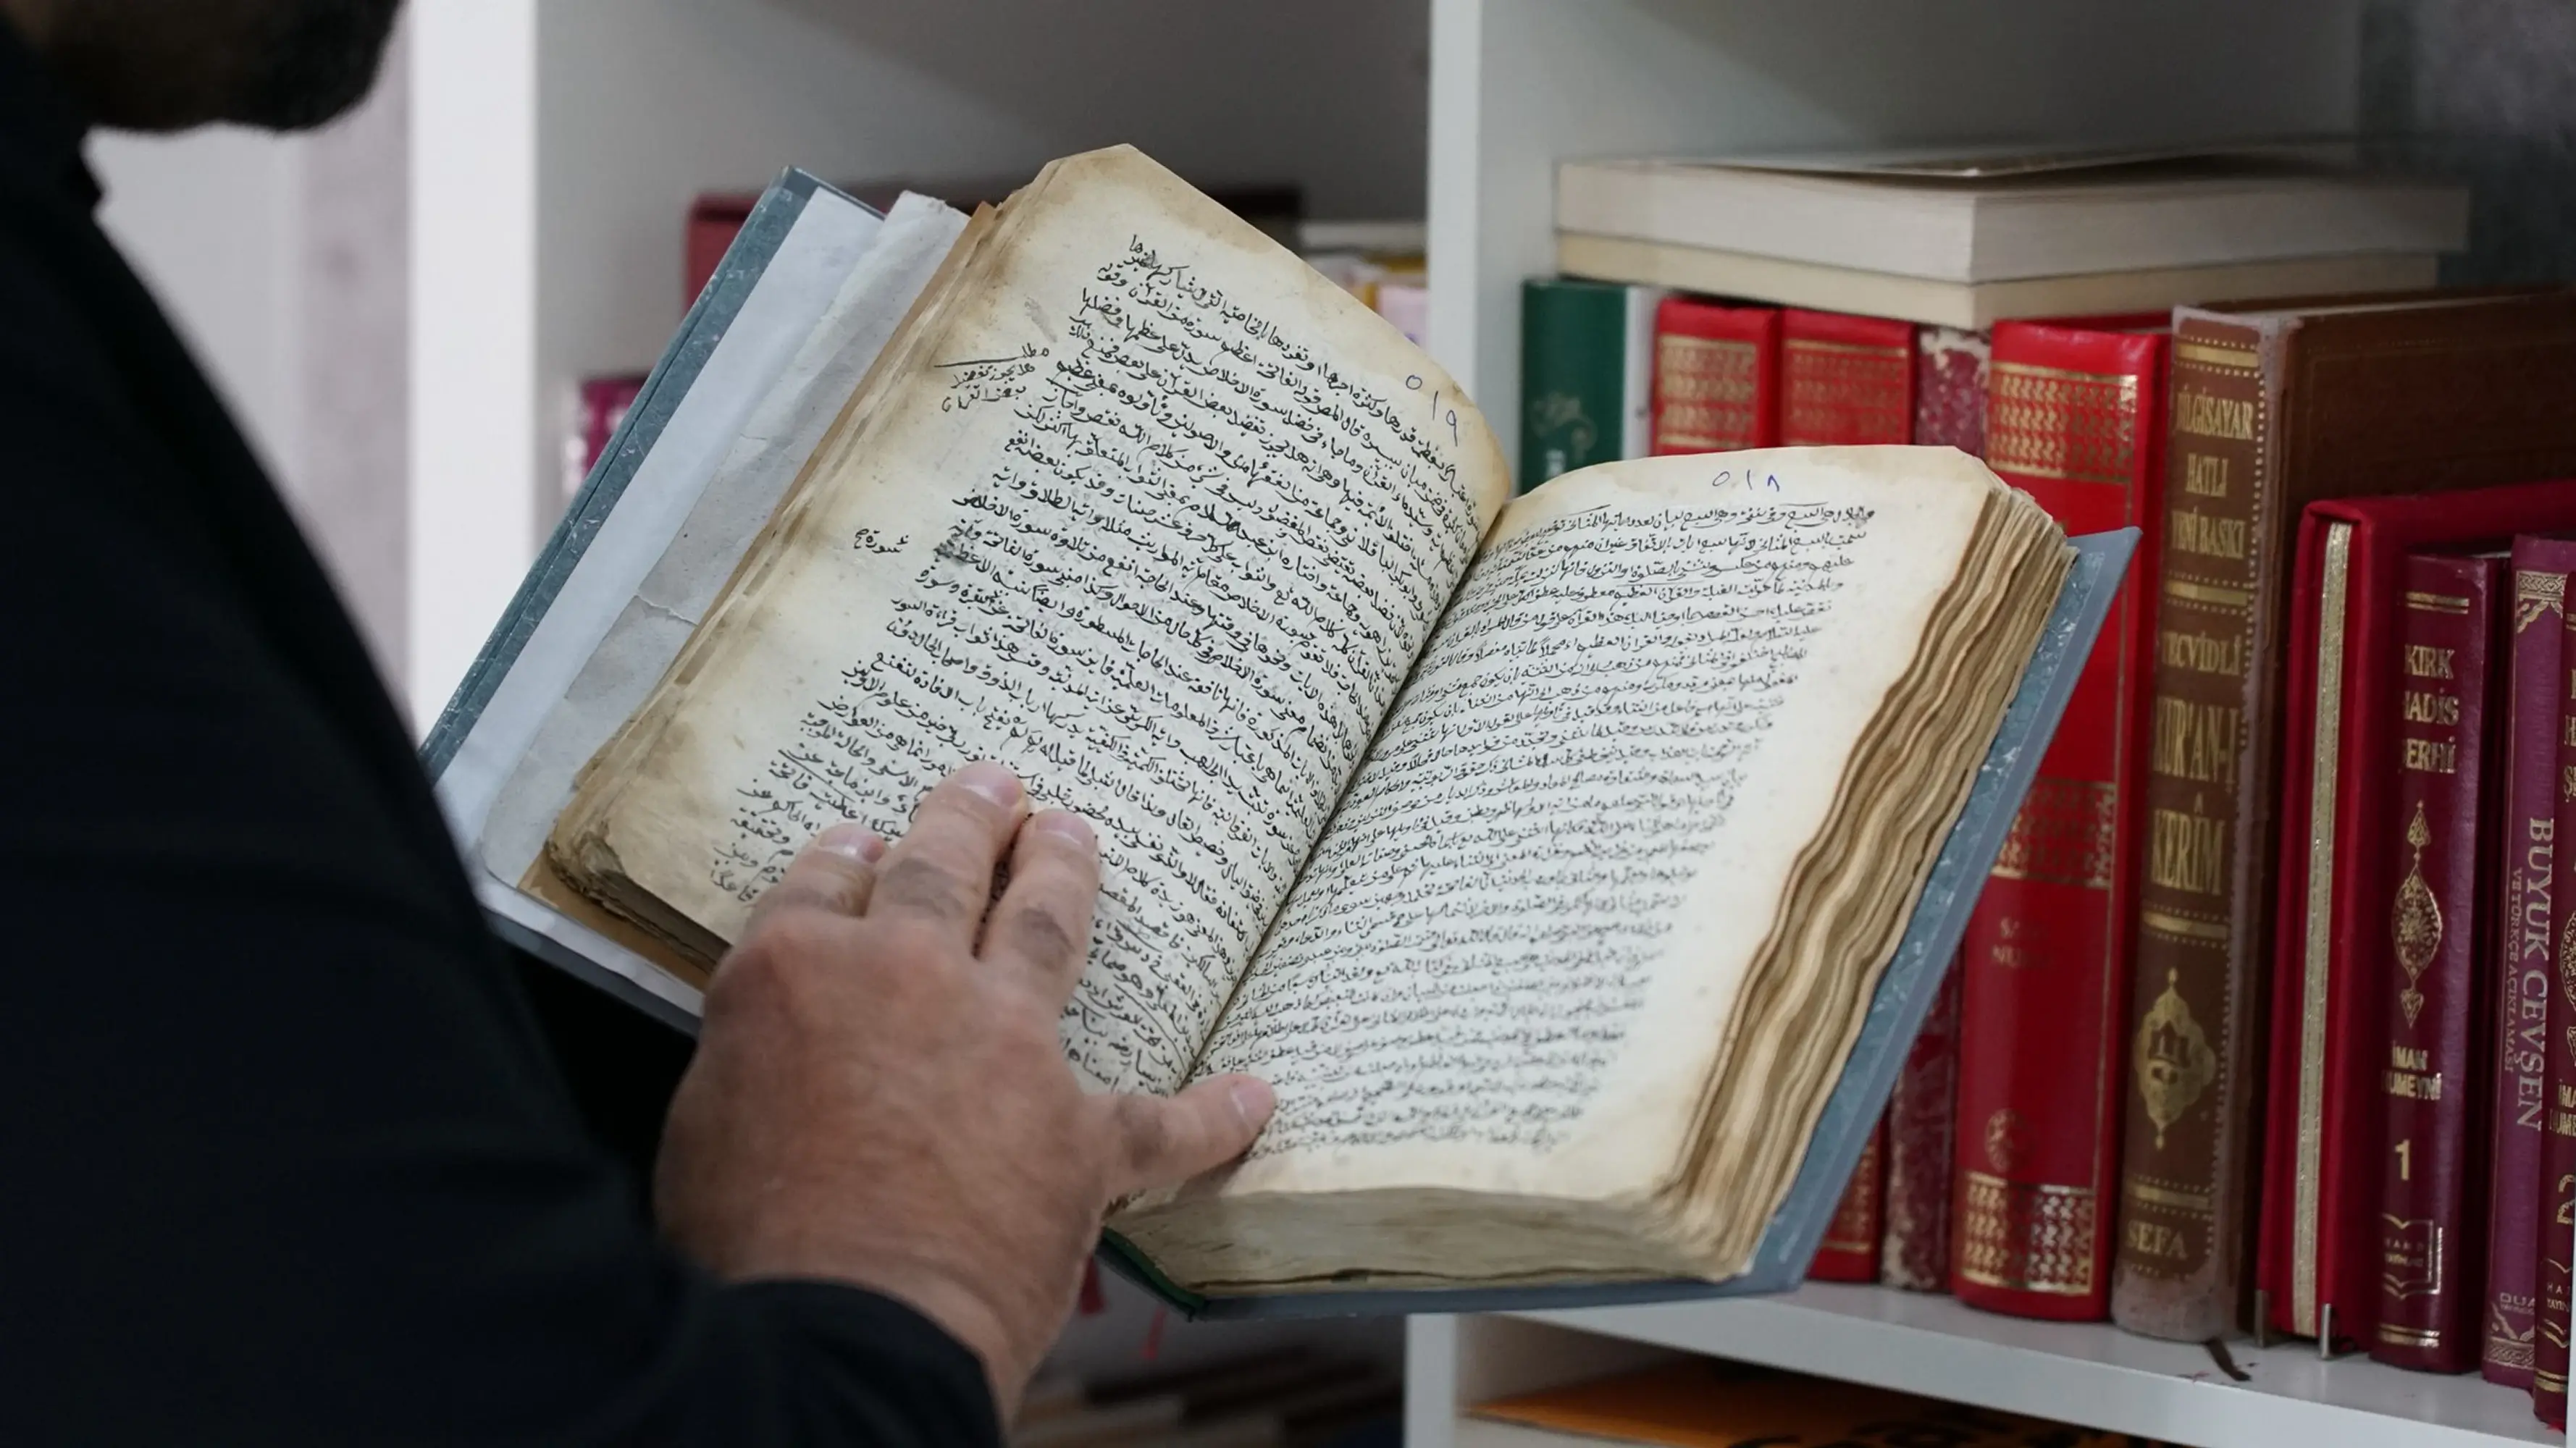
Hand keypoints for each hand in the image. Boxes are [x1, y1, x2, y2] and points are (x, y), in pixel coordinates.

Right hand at [653, 762, 1273, 1407]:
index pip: (824, 889)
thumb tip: (775, 1060)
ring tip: (1076, 837)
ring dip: (1065, 875)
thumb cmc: (751, 1241)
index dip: (846, 861)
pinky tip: (1254, 1099)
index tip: (865, 842)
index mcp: (798, 974)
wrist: (848, 1318)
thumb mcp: (703, 1123)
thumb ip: (750, 1062)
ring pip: (1046, 928)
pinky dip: (1214, 1115)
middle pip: (941, 870)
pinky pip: (1164, 1123)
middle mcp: (907, 979)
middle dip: (969, 819)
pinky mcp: (1078, 1133)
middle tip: (995, 784)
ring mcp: (1004, 1044)